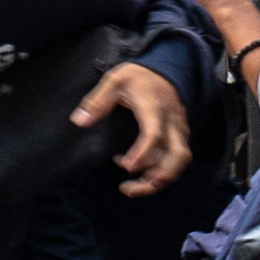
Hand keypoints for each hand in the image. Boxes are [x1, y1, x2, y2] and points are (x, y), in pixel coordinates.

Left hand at [76, 60, 192, 193]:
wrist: (165, 70)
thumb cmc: (138, 77)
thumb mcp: (115, 80)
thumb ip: (97, 101)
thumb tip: (79, 121)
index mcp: (154, 108)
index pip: (154, 134)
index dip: (143, 153)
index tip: (127, 167)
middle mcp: (172, 122)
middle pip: (177, 156)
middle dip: (158, 177)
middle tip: (130, 188)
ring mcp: (179, 130)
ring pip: (180, 161)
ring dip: (160, 180)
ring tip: (132, 189)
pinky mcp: (180, 137)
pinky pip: (177, 159)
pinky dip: (161, 172)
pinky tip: (140, 174)